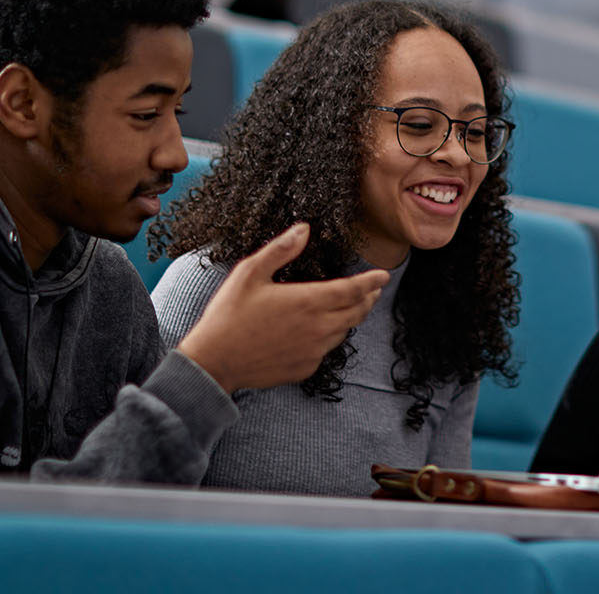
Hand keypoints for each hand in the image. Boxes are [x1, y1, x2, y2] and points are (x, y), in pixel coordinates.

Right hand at [176, 222, 388, 393]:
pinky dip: (329, 337)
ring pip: (344, 331)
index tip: (384, 275)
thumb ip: (281, 249)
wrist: (214, 361)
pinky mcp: (305, 368)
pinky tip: (318, 331)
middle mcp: (318, 328)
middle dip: (368, 299)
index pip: (353, 289)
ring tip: (348, 307)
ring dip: (350, 318)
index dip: (371, 281)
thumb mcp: (250, 272)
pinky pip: (326, 350)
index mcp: (308, 301)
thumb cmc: (229, 314)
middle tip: (371, 291)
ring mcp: (313, 351)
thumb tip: (304, 229)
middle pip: (356, 312)